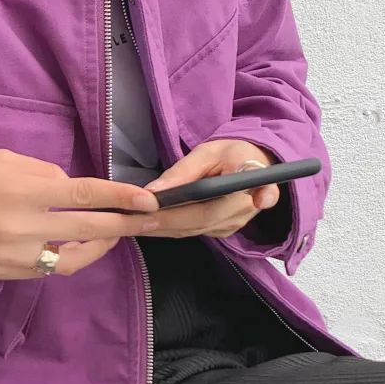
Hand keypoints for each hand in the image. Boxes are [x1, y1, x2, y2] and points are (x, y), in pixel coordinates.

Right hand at [0, 149, 159, 278]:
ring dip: (100, 248)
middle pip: (88, 229)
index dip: (120, 197)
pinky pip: (50, 270)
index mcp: (24, 191)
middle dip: (123, 225)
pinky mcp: (8, 273)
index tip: (147, 199)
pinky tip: (80, 249)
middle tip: (147, 221)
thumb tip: (73, 190)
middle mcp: (24, 226)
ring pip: (74, 259)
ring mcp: (17, 254)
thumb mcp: (6, 160)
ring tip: (114, 236)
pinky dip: (70, 259)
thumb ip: (45, 173)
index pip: (84, 194)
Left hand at [137, 139, 279, 239]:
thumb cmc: (231, 153)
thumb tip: (152, 192)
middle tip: (131, 219)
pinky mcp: (224, 230)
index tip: (154, 211)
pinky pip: (194, 232)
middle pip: (198, 220)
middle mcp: (243, 210)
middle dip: (162, 221)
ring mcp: (235, 224)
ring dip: (161, 229)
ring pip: (193, 230)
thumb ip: (183, 171)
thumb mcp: (207, 152)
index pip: (215, 203)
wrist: (253, 162)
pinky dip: (169, 230)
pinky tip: (147, 226)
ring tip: (132, 223)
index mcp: (246, 183)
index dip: (183, 211)